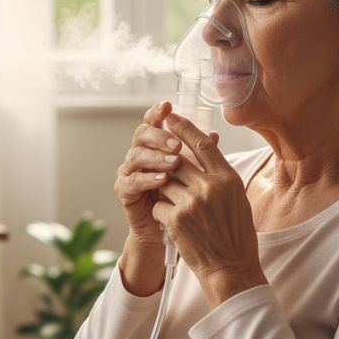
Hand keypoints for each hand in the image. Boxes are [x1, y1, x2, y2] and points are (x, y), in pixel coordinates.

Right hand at [114, 101, 218, 247]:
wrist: (170, 232)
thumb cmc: (184, 200)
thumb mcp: (196, 175)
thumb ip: (200, 155)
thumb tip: (214, 135)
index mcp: (155, 145)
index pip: (153, 122)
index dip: (158, 113)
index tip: (168, 106)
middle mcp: (140, 154)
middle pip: (141, 135)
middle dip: (159, 137)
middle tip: (177, 144)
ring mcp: (130, 171)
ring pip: (136, 156)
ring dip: (156, 157)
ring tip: (174, 162)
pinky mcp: (124, 190)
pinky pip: (131, 181)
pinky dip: (147, 179)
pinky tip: (162, 180)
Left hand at [152, 112, 266, 307]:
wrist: (230, 268)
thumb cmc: (236, 235)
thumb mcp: (237, 199)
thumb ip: (220, 175)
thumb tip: (208, 149)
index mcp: (228, 178)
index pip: (202, 144)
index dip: (184, 128)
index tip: (170, 117)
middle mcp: (210, 186)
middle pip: (178, 160)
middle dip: (166, 160)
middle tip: (159, 157)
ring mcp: (191, 203)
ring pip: (164, 181)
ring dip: (163, 189)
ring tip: (174, 201)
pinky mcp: (175, 220)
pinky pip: (158, 204)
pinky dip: (161, 211)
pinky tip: (172, 222)